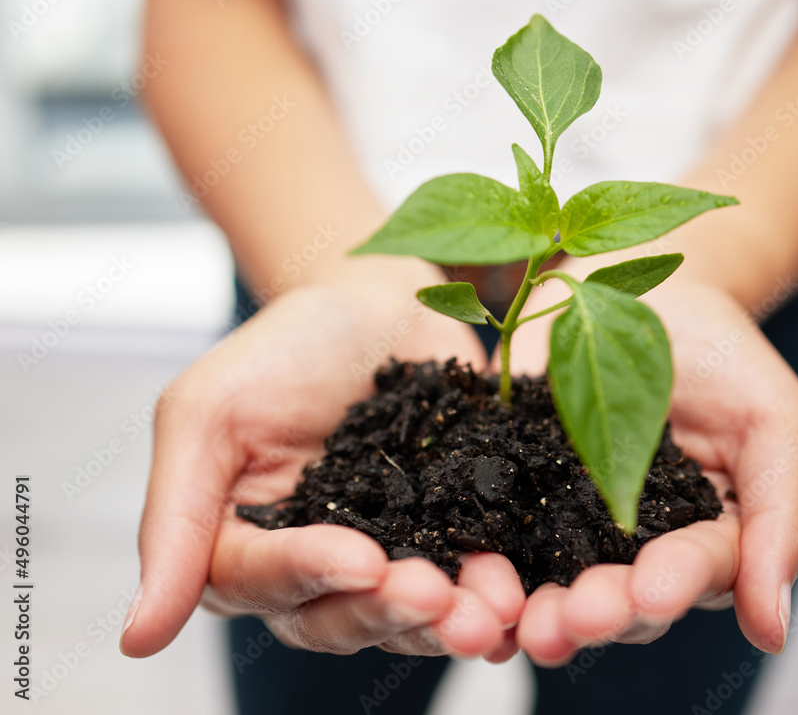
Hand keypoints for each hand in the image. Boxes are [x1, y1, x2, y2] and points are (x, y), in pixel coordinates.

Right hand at [121, 278, 525, 660]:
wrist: (376, 300)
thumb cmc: (282, 345)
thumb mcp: (207, 412)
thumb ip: (175, 521)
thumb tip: (136, 639)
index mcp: (245, 542)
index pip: (267, 580)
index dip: (313, 576)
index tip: (363, 560)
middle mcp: (317, 565)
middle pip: (342, 618)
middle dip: (391, 612)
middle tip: (440, 598)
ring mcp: (390, 552)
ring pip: (409, 615)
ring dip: (449, 621)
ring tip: (492, 611)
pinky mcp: (451, 532)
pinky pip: (469, 575)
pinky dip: (492, 591)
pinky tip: (518, 598)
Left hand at [505, 275, 797, 664]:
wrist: (644, 292)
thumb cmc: (724, 357)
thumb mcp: (776, 421)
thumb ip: (780, 517)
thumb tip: (774, 634)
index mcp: (704, 541)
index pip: (693, 574)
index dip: (671, 587)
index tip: (650, 594)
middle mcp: (631, 549)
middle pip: (617, 598)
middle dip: (596, 612)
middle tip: (572, 619)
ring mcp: (565, 521)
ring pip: (553, 582)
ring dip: (535, 608)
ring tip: (519, 620)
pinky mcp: (511, 487)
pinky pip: (493, 529)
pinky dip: (480, 558)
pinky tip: (469, 577)